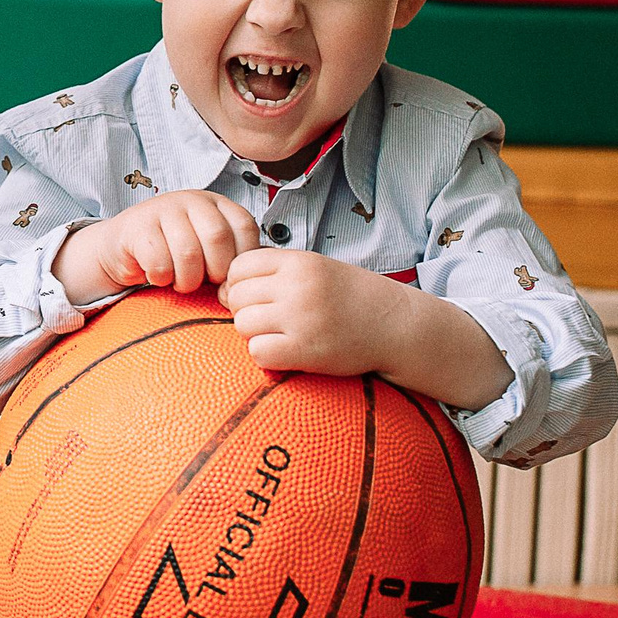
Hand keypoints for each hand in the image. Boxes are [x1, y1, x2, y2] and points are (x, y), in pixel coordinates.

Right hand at [56, 192, 260, 301]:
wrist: (123, 247)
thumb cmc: (173, 253)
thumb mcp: (208, 249)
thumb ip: (231, 257)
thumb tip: (249, 282)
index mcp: (216, 203)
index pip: (244, 227)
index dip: (240, 259)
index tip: (228, 277)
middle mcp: (192, 200)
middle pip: (218, 237)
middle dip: (215, 271)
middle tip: (204, 282)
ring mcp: (163, 209)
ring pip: (188, 252)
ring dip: (186, 280)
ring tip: (180, 282)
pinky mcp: (138, 227)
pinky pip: (159, 262)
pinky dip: (161, 279)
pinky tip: (158, 276)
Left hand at [221, 250, 396, 374]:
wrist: (395, 324)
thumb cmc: (350, 296)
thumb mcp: (315, 268)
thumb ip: (274, 271)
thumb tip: (222, 289)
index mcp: (299, 262)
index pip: (239, 266)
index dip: (239, 283)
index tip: (257, 296)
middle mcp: (298, 286)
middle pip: (236, 297)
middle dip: (245, 310)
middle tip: (269, 319)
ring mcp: (301, 318)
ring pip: (243, 325)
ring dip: (254, 334)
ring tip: (279, 335)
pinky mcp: (306, 350)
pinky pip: (258, 352)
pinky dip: (265, 355)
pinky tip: (284, 352)